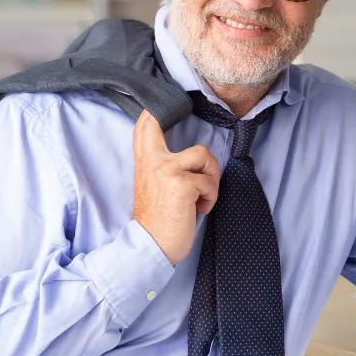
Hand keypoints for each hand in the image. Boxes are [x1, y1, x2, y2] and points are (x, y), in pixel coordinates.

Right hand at [132, 109, 220, 264]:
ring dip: (210, 176)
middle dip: (180, 127)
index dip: (154, 112)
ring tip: (203, 195)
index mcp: (144, 163)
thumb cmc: (156, 221)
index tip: (164, 109)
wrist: (151, 246)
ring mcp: (168, 170)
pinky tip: (201, 208)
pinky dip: (211, 197)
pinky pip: (210, 181)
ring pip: (203, 155)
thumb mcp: (151, 187)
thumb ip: (160, 167)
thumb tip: (191, 160)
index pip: (144, 127)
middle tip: (199, 157)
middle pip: (168, 126)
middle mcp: (153, 161)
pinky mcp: (183, 183)